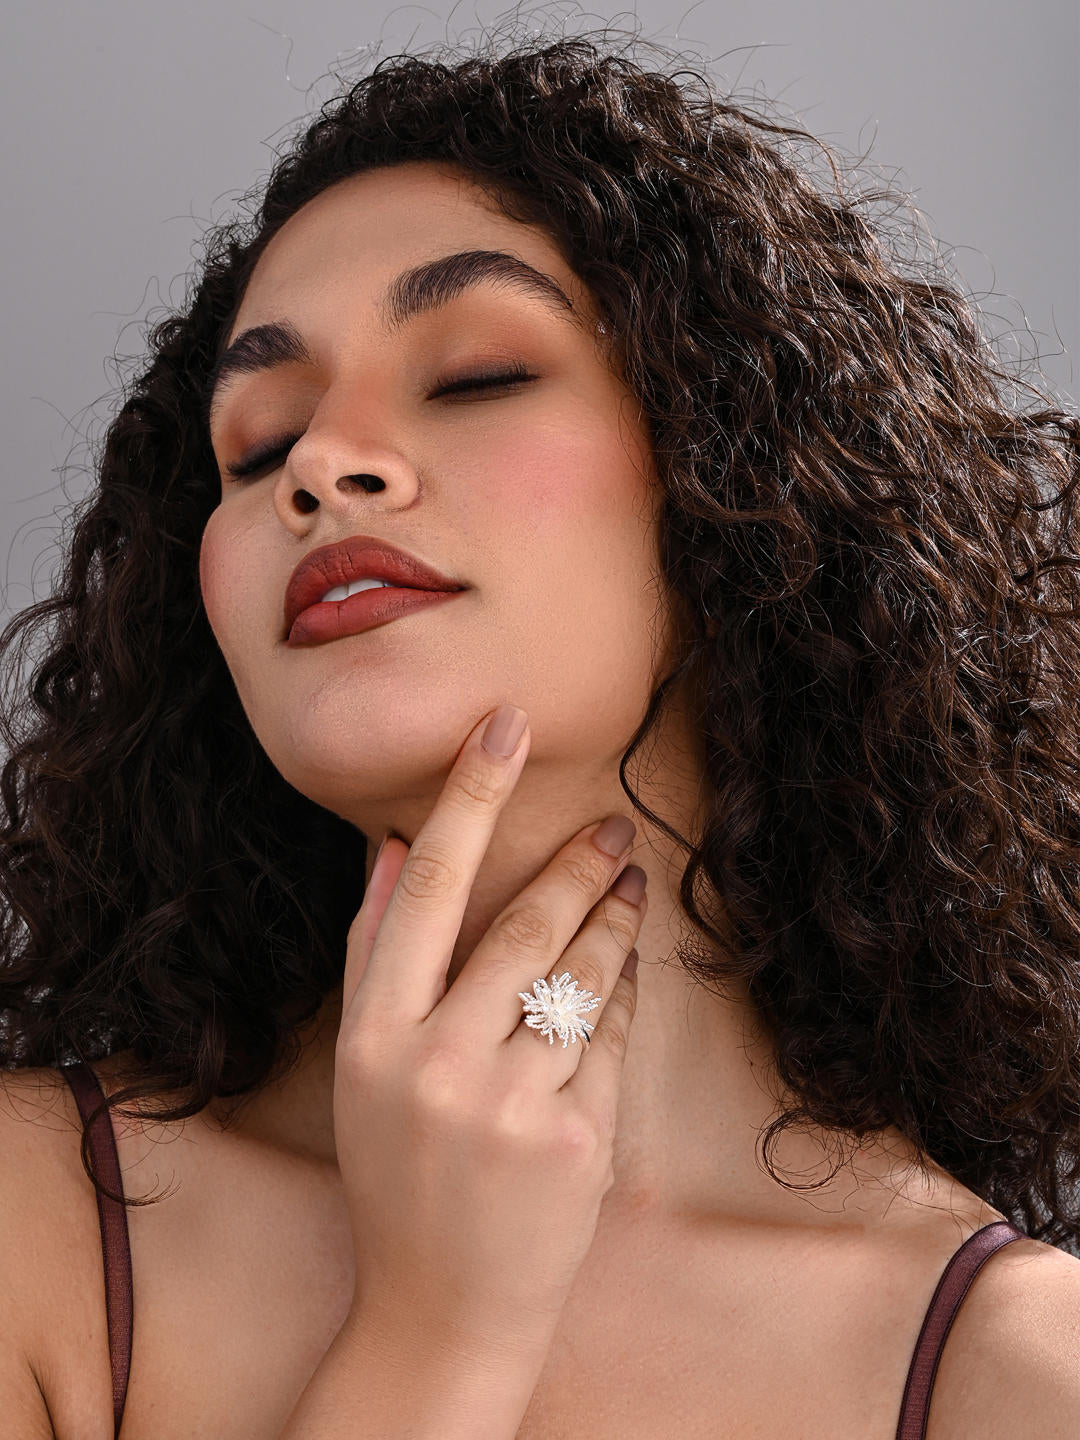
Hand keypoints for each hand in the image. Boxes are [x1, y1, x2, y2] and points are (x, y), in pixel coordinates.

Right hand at [334, 704, 645, 1360]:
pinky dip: (624, 993)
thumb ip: (375, 955)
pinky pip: (612, 1038)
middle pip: (522, 925)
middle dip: (577, 863)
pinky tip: (628, 966)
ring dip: (615, 917)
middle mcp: (434, 1063)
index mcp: (372, 1036)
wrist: (440, 1313)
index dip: (468, 796)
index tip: (503, 723)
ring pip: (581, 974)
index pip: (424, 887)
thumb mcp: (362, 1067)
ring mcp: (509, 1106)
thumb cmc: (398, 1173)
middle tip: (613, 826)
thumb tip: (389, 847)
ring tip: (631, 884)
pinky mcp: (576, 1142)